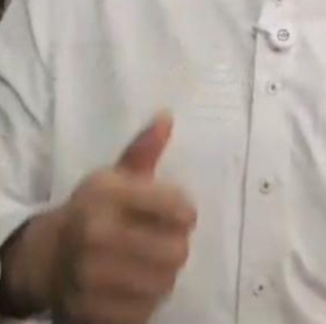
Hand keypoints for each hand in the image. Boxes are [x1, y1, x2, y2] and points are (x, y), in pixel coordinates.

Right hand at [48, 113, 195, 323]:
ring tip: (151, 263)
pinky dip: (146, 300)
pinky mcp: (92, 310)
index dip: (185, 212)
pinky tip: (136, 285)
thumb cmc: (90, 211)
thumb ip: (144, 150)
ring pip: (164, 282)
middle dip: (176, 245)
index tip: (181, 214)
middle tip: (167, 241)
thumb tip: (168, 116)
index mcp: (108, 195)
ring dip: (163, 274)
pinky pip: (144, 311)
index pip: (177, 208)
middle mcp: (99, 235)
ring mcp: (93, 277)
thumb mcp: (113, 176)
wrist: (44, 257)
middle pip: (176, 250)